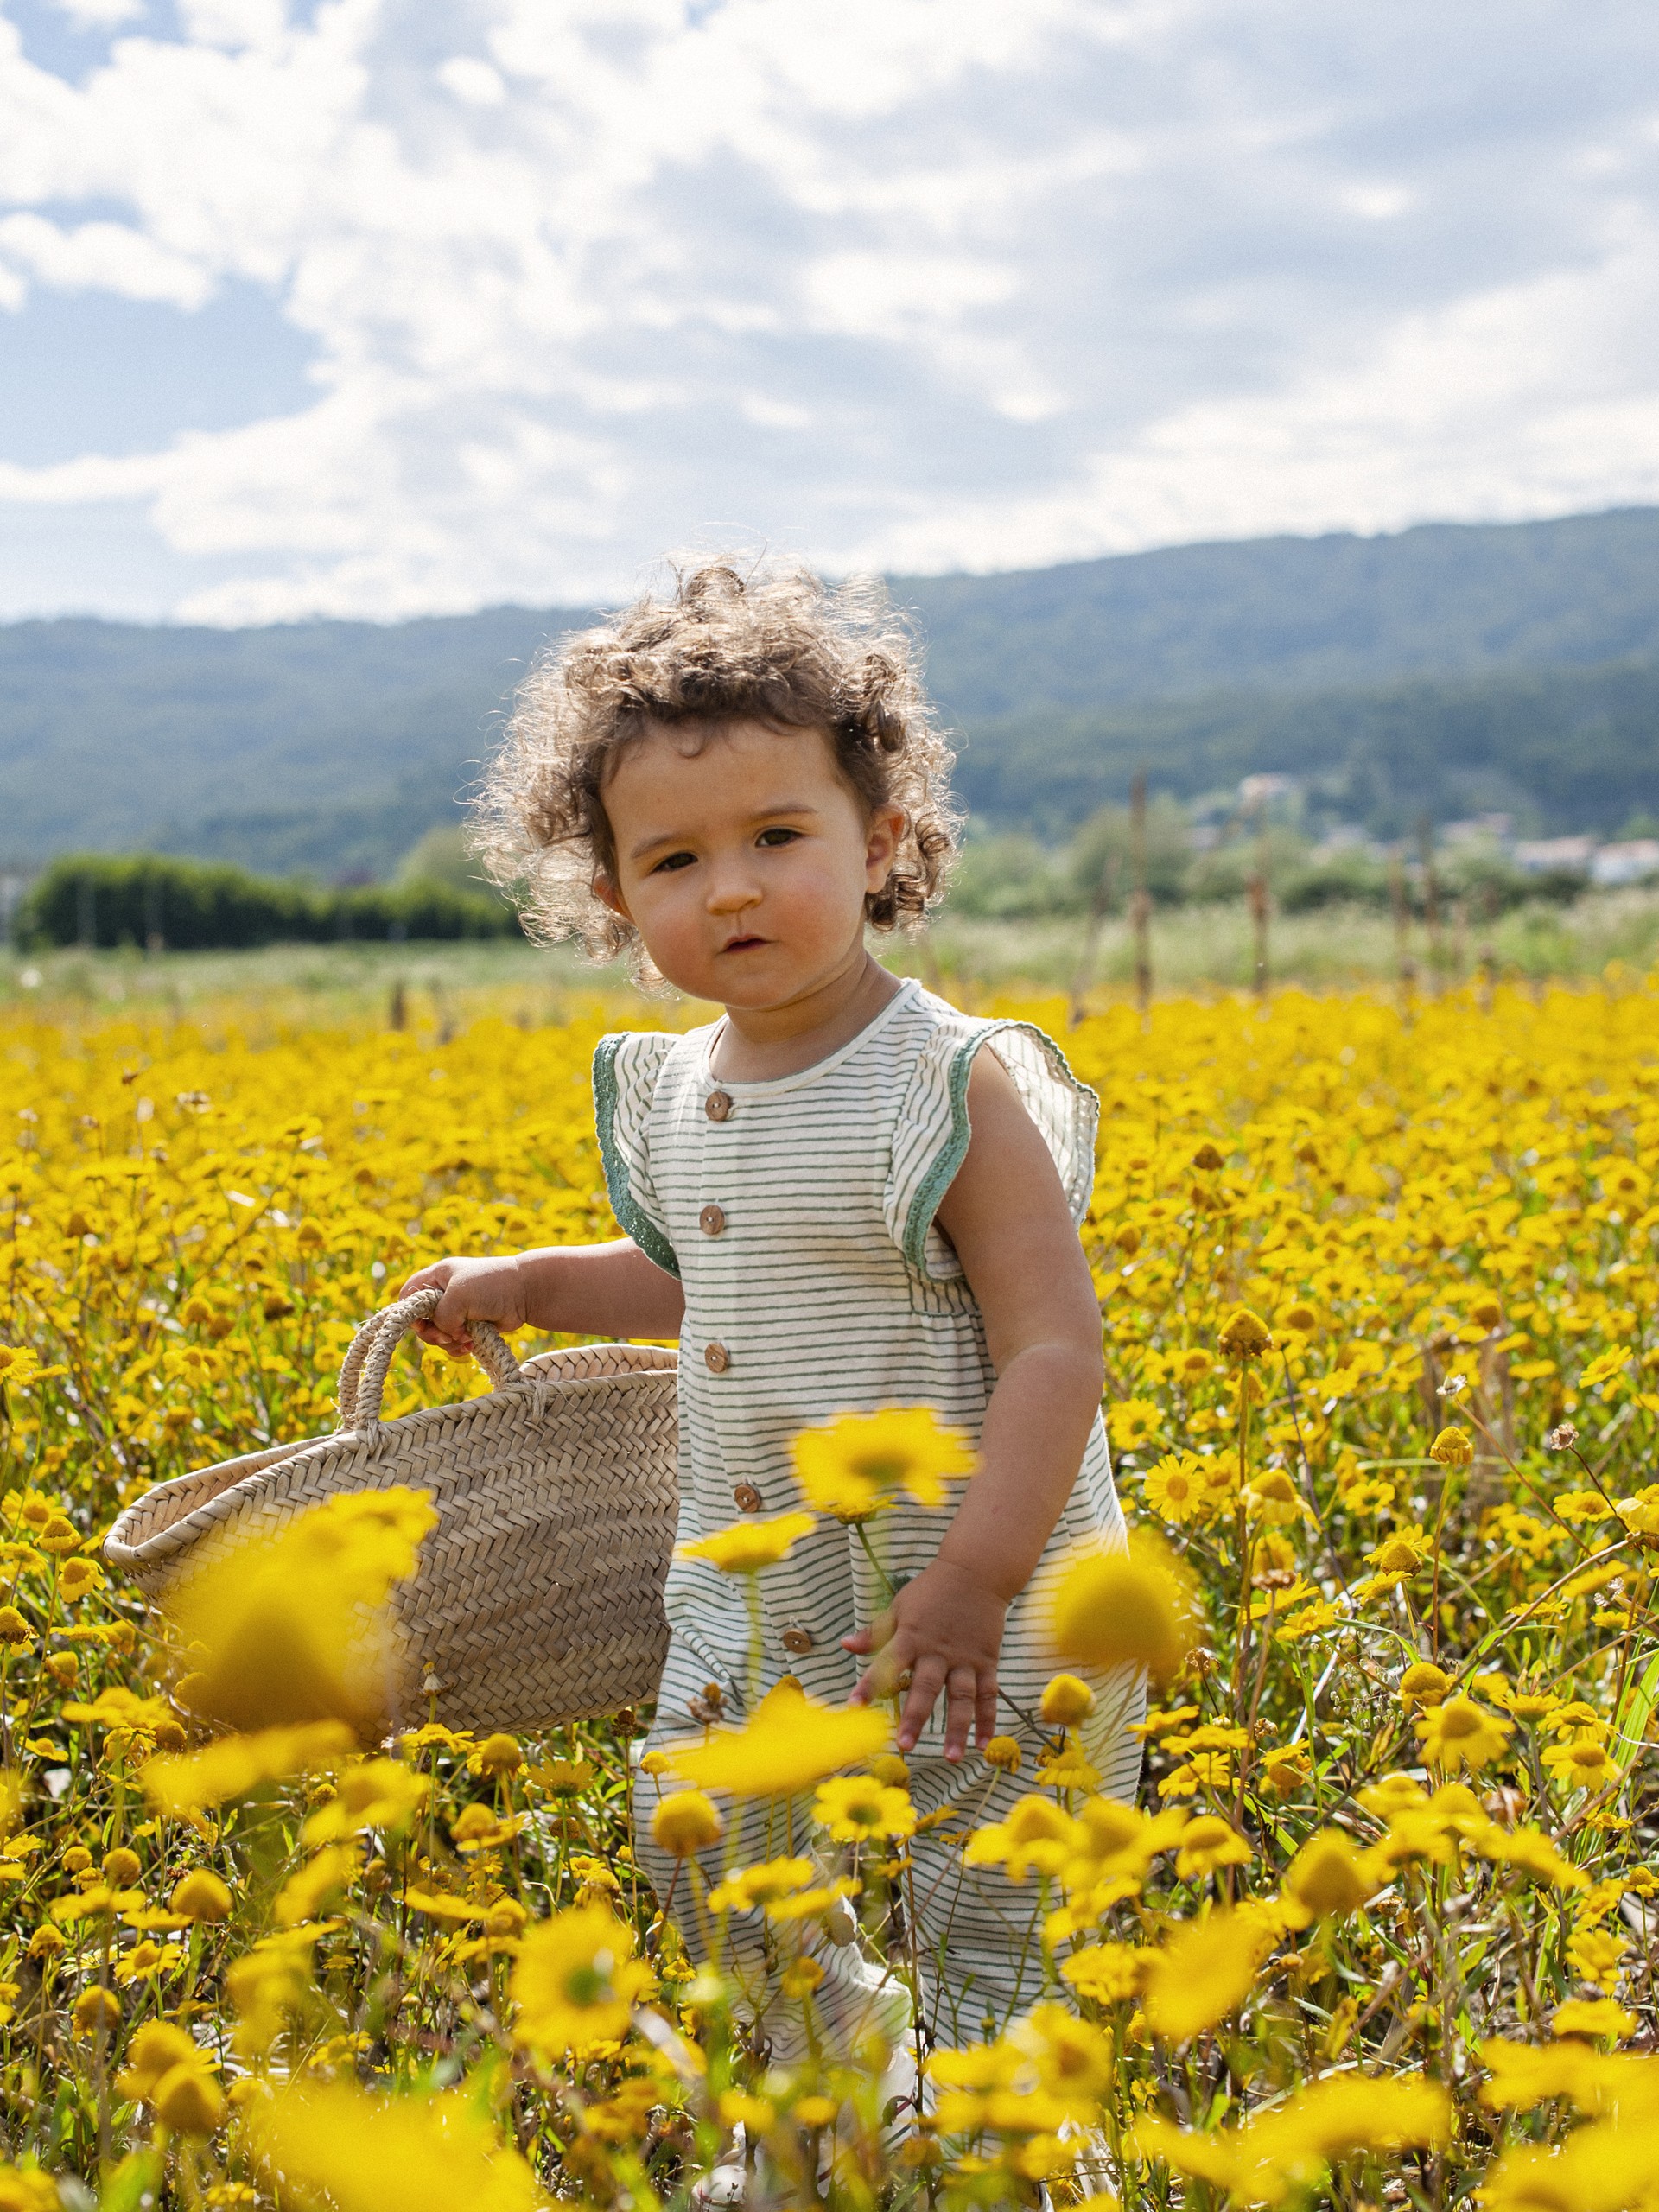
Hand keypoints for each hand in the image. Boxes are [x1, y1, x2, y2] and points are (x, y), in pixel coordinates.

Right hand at [398, 1256, 532, 1353]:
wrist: (526, 1293)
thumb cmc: (491, 1286)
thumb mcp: (458, 1296)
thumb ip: (440, 1315)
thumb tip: (444, 1333)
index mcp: (437, 1277)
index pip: (409, 1295)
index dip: (409, 1312)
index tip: (422, 1323)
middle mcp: (444, 1293)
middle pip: (422, 1321)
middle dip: (433, 1332)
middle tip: (449, 1335)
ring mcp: (457, 1311)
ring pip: (438, 1335)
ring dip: (448, 1341)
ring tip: (466, 1338)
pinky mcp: (469, 1326)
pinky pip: (454, 1342)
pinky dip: (458, 1347)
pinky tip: (470, 1346)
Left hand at [843, 1558, 1007, 1761]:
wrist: (976, 1572)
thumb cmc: (932, 1590)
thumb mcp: (899, 1605)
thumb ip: (875, 1631)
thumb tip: (845, 1645)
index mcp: (911, 1636)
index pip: (886, 1663)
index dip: (870, 1684)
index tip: (854, 1705)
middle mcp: (938, 1651)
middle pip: (926, 1688)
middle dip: (914, 1717)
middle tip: (904, 1744)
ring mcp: (965, 1658)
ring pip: (962, 1698)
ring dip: (957, 1729)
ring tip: (951, 1758)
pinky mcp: (987, 1661)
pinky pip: (988, 1694)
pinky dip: (987, 1720)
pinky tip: (983, 1745)